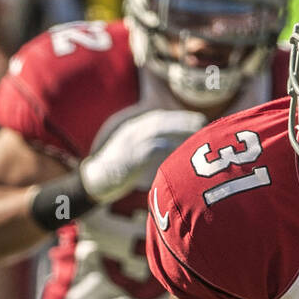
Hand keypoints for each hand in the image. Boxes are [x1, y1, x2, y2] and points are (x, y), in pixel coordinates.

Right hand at [79, 108, 204, 203]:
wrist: (95, 182)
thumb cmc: (115, 172)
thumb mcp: (129, 153)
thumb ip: (147, 148)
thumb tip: (171, 151)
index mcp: (131, 129)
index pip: (158, 118)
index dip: (178, 117)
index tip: (196, 119)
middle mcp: (131, 133)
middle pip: (160, 122)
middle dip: (182, 121)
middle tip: (202, 124)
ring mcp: (130, 144)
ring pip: (158, 132)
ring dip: (179, 132)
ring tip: (197, 136)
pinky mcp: (130, 158)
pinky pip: (153, 150)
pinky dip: (168, 149)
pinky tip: (182, 152)